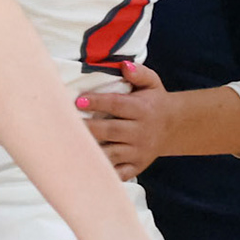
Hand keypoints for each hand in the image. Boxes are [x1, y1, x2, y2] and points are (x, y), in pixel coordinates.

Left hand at [79, 61, 171, 179]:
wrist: (174, 127)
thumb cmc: (153, 101)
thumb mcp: (152, 83)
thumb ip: (139, 73)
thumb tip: (124, 65)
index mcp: (142, 109)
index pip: (117, 105)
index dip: (97, 102)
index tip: (78, 100)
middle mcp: (141, 132)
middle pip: (111, 130)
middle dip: (89, 128)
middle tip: (66, 123)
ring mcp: (139, 152)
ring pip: (112, 154)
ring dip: (92, 151)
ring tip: (71, 146)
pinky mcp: (137, 167)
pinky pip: (120, 173)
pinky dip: (104, 172)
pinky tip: (85, 167)